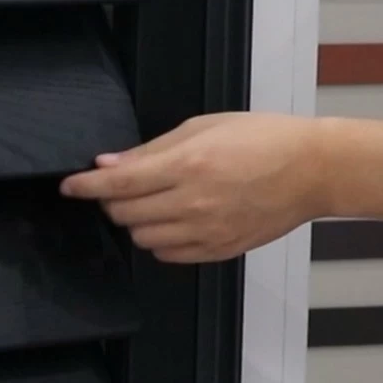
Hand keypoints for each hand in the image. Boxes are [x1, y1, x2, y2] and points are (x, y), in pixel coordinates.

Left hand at [59, 112, 330, 262]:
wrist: (314, 170)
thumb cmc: (263, 139)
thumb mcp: (203, 127)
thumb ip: (151, 150)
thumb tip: (109, 163)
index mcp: (188, 165)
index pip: (118, 184)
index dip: (86, 186)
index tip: (68, 186)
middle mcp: (194, 203)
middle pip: (124, 214)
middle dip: (111, 201)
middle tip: (119, 188)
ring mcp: (207, 231)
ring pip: (143, 237)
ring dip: (135, 221)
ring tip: (151, 202)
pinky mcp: (220, 250)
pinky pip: (169, 255)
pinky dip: (160, 240)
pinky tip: (172, 221)